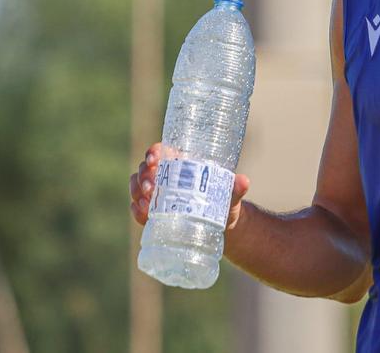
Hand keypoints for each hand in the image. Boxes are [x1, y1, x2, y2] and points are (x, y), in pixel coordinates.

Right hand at [128, 142, 250, 228]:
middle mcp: (165, 177)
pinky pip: (137, 208)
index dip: (153, 152)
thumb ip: (236, 188)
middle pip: (144, 169)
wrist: (221, 227)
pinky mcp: (155, 213)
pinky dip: (136, 209)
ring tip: (146, 201)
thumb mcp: (230, 194)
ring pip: (137, 186)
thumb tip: (243, 181)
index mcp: (181, 164)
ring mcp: (158, 195)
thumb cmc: (224, 203)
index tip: (154, 159)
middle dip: (143, 176)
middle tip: (151, 188)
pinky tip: (142, 212)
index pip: (159, 151)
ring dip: (137, 191)